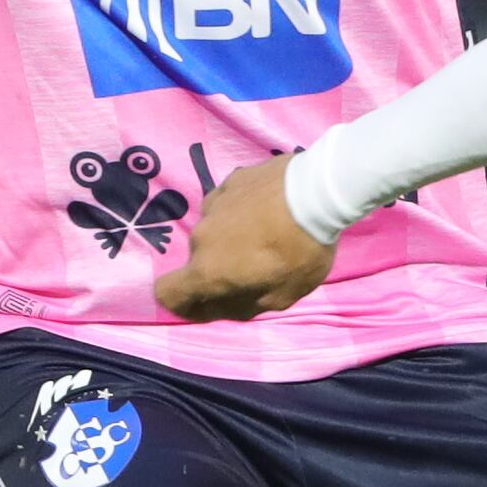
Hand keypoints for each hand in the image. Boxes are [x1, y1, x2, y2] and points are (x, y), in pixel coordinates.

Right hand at [155, 158, 336, 321]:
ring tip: (266, 231)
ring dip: (230, 236)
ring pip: (214, 230)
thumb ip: (244, 305)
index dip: (184, 303)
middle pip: (199, 260)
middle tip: (256, 265)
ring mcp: (214, 203)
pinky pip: (228, 204)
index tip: (209, 301)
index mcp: (207, 270)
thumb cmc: (299, 252)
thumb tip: (222, 304)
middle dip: (220, 267)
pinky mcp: (231, 180)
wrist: (318, 192)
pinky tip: (269, 208)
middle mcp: (200, 236)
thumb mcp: (280, 296)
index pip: (167, 292)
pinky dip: (241, 211)